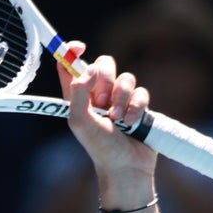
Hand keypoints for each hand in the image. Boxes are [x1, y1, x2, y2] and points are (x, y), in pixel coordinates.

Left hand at [56, 43, 156, 194]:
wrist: (127, 166)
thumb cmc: (99, 147)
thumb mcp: (80, 121)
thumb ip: (78, 94)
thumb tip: (87, 69)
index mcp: (78, 97)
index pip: (70, 67)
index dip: (72, 52)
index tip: (79, 47)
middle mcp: (97, 95)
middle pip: (104, 63)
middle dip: (106, 78)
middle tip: (103, 100)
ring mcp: (119, 99)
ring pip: (126, 77)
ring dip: (122, 98)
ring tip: (117, 120)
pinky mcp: (138, 105)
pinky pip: (141, 91)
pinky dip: (136, 107)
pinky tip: (131, 124)